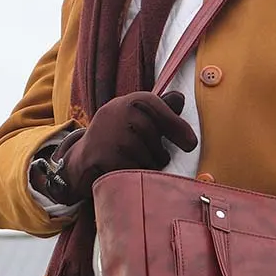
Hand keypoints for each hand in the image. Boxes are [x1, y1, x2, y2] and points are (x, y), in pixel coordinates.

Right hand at [52, 91, 197, 203]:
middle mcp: (117, 112)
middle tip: (148, 156)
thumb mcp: (137, 117)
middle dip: (159, 153)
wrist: (84, 157)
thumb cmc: (119, 135)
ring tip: (132, 162)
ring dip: (148, 166)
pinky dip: (135, 176)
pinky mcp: (104, 157)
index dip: (177, 127)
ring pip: (147, 156)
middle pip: (155, 137)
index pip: (158, 108)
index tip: (191, 145)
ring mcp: (110, 135)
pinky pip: (135, 171)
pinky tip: (124, 171)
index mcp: (130, 101)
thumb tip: (181, 99)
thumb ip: (161, 110)